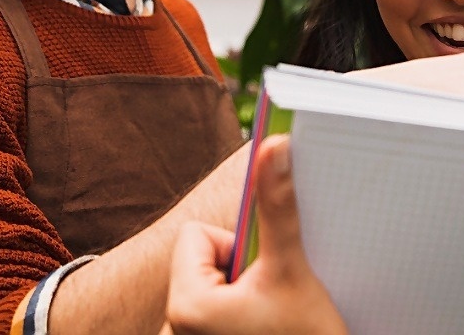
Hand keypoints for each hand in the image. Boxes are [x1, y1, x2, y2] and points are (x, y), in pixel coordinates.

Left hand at [165, 135, 346, 334]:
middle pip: (201, 263)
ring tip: (265, 323)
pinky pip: (205, 314)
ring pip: (206, 288)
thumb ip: (277, 206)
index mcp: (185, 306)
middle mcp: (171, 330)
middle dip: (235, 274)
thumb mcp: (292, 268)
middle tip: (266, 305)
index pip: (197, 237)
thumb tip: (273, 146)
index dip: (236, 249)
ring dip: (235, 298)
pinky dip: (231, 319)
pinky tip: (260, 332)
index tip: (260, 281)